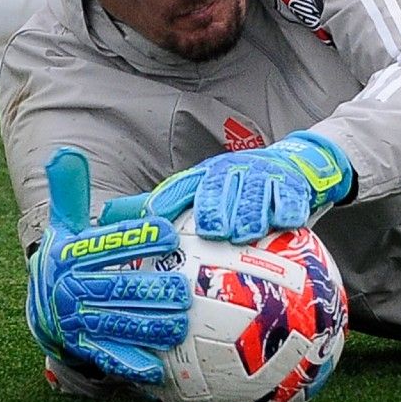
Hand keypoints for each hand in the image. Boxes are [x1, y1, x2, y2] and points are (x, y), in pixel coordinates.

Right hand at [25, 147, 189, 384]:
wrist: (43, 307)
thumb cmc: (68, 259)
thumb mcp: (64, 224)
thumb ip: (70, 191)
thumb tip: (65, 152)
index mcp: (68, 256)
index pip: (105, 245)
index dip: (136, 238)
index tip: (170, 232)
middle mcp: (69, 290)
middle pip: (113, 288)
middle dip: (149, 288)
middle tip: (187, 286)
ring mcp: (77, 322)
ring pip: (115, 323)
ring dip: (149, 325)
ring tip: (183, 321)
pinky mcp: (85, 348)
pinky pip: (108, 357)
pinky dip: (130, 364)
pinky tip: (158, 368)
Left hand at [110, 130, 353, 243]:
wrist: (290, 167)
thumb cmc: (237, 189)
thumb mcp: (201, 190)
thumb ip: (163, 204)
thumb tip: (107, 217)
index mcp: (209, 173)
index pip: (188, 185)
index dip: (175, 200)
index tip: (166, 219)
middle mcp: (235, 171)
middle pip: (223, 188)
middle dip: (220, 208)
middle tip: (217, 232)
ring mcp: (265, 177)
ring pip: (256, 193)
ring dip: (252, 212)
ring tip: (247, 233)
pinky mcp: (293, 185)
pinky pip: (290, 198)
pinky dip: (287, 210)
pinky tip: (286, 223)